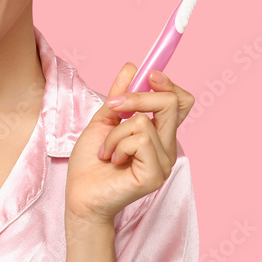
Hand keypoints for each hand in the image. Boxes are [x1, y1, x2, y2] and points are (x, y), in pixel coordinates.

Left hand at [65, 62, 194, 224]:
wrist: (79, 194)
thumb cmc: (91, 161)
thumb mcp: (104, 119)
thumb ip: (120, 95)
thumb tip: (132, 67)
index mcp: (159, 133)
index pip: (181, 102)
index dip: (169, 84)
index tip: (150, 74)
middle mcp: (167, 147)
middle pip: (171, 103)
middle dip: (137, 97)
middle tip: (113, 107)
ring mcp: (164, 162)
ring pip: (145, 121)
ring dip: (116, 132)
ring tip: (107, 150)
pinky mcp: (155, 175)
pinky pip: (139, 140)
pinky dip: (117, 145)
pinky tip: (112, 160)